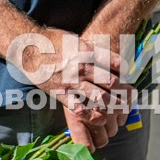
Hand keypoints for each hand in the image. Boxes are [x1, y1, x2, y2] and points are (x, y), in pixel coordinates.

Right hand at [8, 28, 133, 150]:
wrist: (28, 48)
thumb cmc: (53, 42)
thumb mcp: (76, 39)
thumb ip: (94, 50)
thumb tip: (113, 61)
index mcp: (87, 52)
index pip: (114, 64)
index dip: (125, 73)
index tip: (129, 78)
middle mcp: (81, 67)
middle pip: (111, 83)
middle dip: (124, 92)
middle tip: (131, 97)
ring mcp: (71, 82)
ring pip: (99, 97)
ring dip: (113, 105)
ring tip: (121, 109)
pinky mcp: (60, 94)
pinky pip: (79, 108)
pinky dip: (92, 116)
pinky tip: (101, 119)